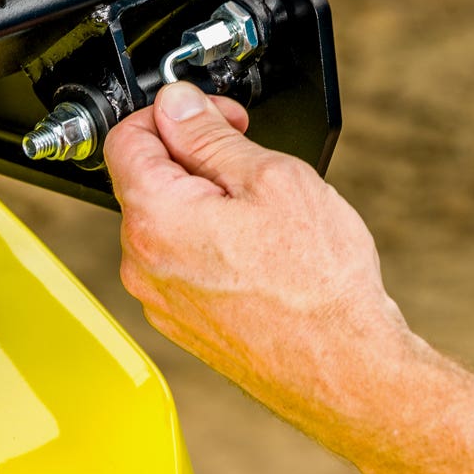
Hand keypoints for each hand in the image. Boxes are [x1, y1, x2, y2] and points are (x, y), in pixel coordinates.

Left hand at [105, 81, 416, 454]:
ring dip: (204, 201)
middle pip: (146, 179)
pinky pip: (182, 260)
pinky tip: (259, 251)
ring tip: (264, 214)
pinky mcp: (182, 321)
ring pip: (166, 220)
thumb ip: (210, 134)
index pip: (127, 136)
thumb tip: (176, 104)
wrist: (346, 370)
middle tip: (250, 163)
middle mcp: (143, 264)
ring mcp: (160, 298)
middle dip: (194, 157)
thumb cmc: (317, 286)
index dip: (174, 113)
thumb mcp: (272, 179)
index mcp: (155, 219)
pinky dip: (210, 242)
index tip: (213, 117)